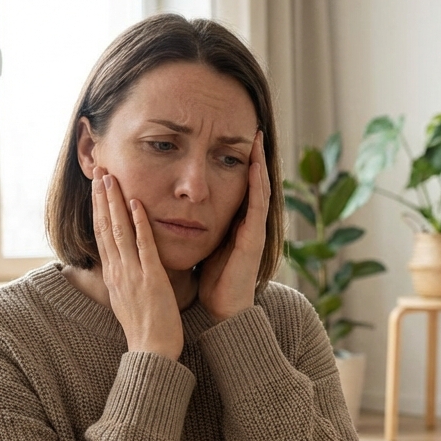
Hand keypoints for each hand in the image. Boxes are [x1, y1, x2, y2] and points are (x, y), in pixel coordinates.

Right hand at [91, 166, 182, 358]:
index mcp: (113, 275)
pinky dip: (138, 224)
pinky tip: (135, 204)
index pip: (101, 235)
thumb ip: (125, 278)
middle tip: (99, 172)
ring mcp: (132, 274)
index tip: (97, 188)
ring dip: (114, 203)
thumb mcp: (128, 299)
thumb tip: (123, 263)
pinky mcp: (151, 279)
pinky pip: (143, 246)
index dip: (98, 209)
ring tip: (111, 179)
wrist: (152, 351)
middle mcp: (118, 272)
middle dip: (102, 198)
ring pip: (119, 232)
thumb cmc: (145, 328)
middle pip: (105, 228)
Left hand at [199, 131, 269, 323]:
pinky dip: (258, 185)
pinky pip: (258, 207)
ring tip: (259, 140)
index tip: (235, 139)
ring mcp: (255, 231)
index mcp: (237, 223)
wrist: (223, 310)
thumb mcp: (205, 243)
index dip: (241, 163)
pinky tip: (256, 167)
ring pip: (260, 190)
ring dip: (260, 164)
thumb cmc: (213, 281)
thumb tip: (180, 205)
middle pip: (254, 183)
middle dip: (255, 157)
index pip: (241, 186)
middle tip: (255, 130)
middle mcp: (249, 224)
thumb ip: (200, 224)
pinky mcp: (254, 240)